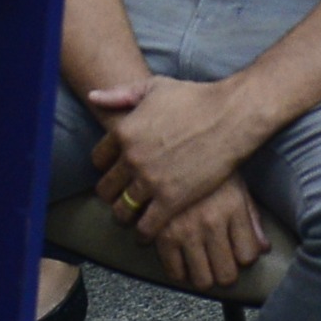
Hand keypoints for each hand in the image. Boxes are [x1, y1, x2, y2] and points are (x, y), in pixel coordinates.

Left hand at [83, 74, 262, 233]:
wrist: (229, 117)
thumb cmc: (194, 98)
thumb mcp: (153, 88)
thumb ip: (120, 94)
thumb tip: (92, 96)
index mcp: (124, 132)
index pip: (98, 159)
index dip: (105, 167)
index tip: (115, 172)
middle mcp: (132, 158)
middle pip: (106, 188)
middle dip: (111, 194)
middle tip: (120, 198)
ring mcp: (151, 180)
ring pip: (122, 210)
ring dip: (124, 216)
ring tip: (132, 218)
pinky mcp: (172, 199)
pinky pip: (147, 226)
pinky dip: (144, 233)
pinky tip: (148, 233)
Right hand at [142, 173, 268, 293]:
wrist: (170, 146)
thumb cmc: (206, 165)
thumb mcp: (235, 185)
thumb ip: (251, 219)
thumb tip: (264, 249)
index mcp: (233, 208)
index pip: (248, 256)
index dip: (244, 257)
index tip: (238, 252)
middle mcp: (211, 222)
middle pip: (227, 274)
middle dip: (225, 273)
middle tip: (220, 264)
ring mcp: (185, 230)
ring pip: (202, 280)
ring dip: (204, 276)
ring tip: (201, 264)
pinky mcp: (161, 234)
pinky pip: (174, 272)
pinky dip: (179, 271)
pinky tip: (181, 259)